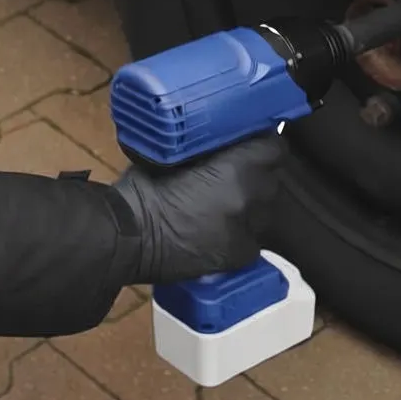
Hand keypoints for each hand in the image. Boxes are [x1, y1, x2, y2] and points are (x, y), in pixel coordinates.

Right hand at [113, 138, 283, 283]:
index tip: (252, 144)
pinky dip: (240, 234)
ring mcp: (245, 229)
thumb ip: (208, 149)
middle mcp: (248, 198)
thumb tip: (222, 143)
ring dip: (249, 205)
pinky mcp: (238, 255)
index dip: (263, 145)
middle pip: (269, 180)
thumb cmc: (142, 190)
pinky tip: (221, 231)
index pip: (274, 148)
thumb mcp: (177, 153)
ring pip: (263, 210)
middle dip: (254, 176)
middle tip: (231, 176)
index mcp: (236, 168)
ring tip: (224, 205)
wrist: (125, 238)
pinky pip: (251, 238)